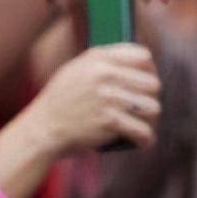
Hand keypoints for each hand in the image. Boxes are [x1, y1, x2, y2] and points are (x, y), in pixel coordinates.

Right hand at [36, 42, 160, 150]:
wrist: (44, 127)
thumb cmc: (62, 98)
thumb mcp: (78, 68)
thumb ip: (104, 60)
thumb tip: (140, 60)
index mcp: (100, 58)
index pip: (143, 56)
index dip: (149, 70)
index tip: (145, 82)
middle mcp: (105, 75)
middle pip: (152, 83)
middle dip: (151, 97)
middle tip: (144, 107)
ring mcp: (108, 98)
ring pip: (152, 107)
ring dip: (151, 119)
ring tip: (144, 123)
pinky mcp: (109, 122)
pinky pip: (142, 130)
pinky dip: (146, 139)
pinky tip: (145, 141)